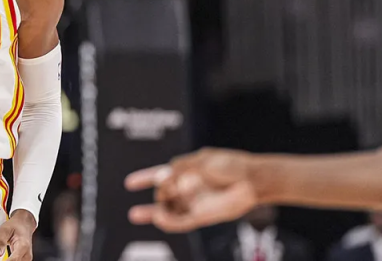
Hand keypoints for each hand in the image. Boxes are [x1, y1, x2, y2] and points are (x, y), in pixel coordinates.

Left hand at [0, 210, 35, 259]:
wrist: (24, 223)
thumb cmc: (16, 225)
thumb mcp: (4, 230)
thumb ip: (0, 242)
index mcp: (23, 245)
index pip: (14, 260)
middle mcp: (27, 253)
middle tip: (0, 254)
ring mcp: (27, 258)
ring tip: (3, 257)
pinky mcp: (25, 259)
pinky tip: (6, 259)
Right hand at [124, 148, 258, 232]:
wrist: (252, 180)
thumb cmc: (231, 165)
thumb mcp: (201, 161)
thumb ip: (178, 169)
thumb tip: (160, 178)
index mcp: (185, 172)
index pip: (160, 174)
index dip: (144, 178)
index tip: (129, 182)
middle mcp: (187, 188)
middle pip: (162, 195)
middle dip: (157, 194)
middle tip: (162, 190)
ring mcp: (193, 203)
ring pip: (168, 211)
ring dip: (155, 213)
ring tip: (143, 214)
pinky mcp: (201, 217)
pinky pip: (179, 222)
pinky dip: (167, 222)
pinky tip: (158, 218)